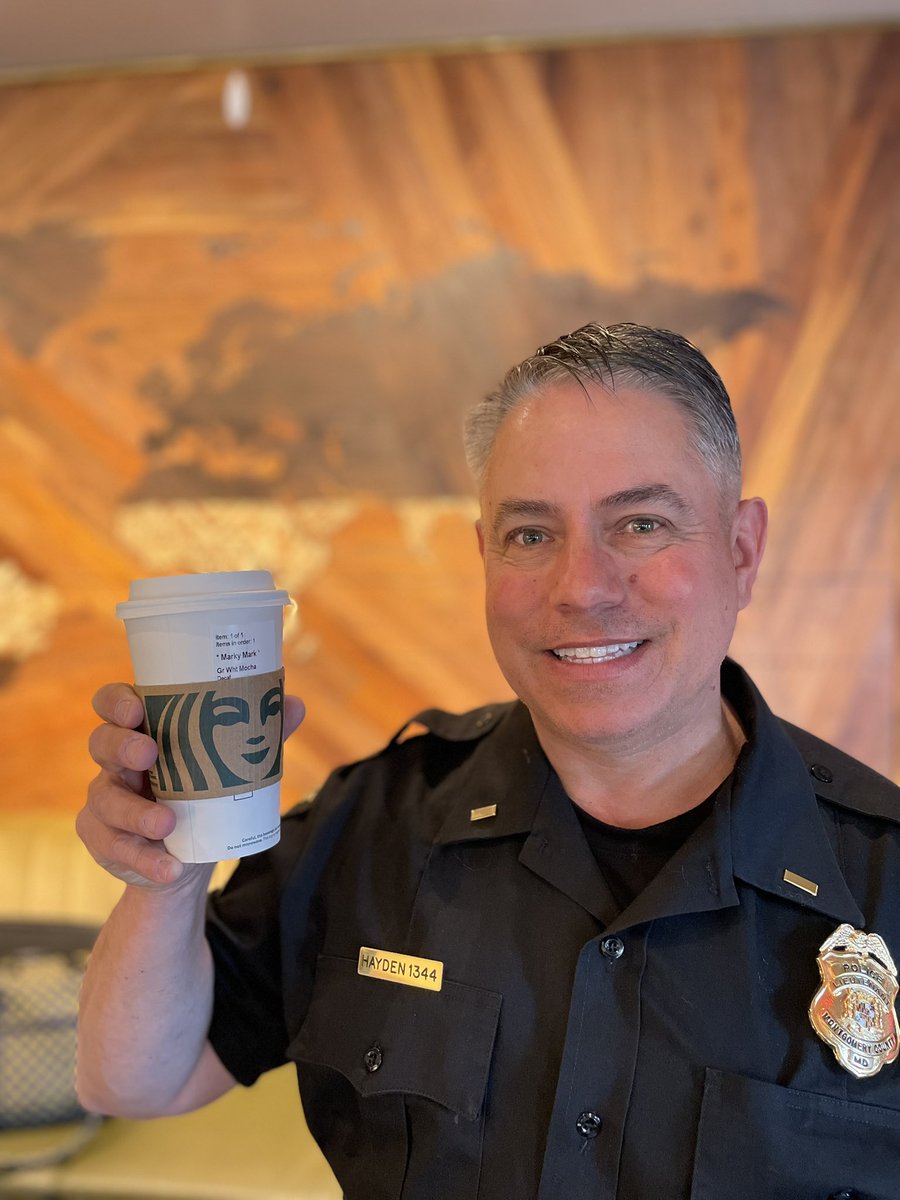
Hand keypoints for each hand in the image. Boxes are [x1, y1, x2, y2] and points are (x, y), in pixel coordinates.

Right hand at [77, 683, 305, 887]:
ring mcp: (106, 799)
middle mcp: (117, 761)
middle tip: (148, 753)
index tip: (136, 707)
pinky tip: (169, 868)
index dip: (117, 702)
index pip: (114, 704)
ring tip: (167, 824)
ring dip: (135, 812)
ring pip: (106, 799)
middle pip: (102, 742)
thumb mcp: (230, 766)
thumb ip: (259, 735)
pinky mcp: (103, 838)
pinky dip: (145, 859)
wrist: (185, 856)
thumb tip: (296, 704)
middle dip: (122, 746)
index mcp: (143, 731)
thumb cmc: (204, 792)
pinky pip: (116, 847)